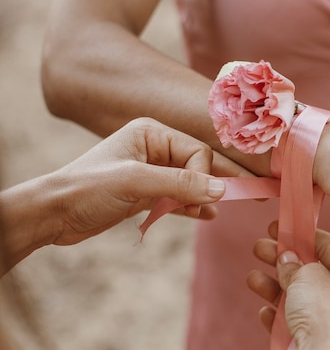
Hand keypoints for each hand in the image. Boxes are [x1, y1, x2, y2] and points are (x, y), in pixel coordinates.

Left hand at [48, 117, 246, 244]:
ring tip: (220, 211)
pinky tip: (205, 216)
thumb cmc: (88, 188)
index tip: (208, 198)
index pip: (195, 152)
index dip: (205, 175)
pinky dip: (191, 207)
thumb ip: (181, 184)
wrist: (54, 213)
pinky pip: (179, 197)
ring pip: (191, 182)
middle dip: (219, 181)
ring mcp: (152, 171)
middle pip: (198, 164)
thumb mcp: (136, 182)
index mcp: (152, 133)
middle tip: (254, 193)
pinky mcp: (147, 192)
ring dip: (204, 197)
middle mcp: (154, 148)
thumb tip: (221, 190)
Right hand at [247, 222, 329, 349]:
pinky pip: (295, 324)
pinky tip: (265, 311)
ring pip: (301, 298)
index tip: (282, 226)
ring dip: (275, 286)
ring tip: (253, 277)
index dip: (305, 234)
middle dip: (284, 259)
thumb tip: (286, 256)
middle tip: (261, 247)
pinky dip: (278, 316)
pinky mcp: (318, 345)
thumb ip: (295, 262)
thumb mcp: (309, 275)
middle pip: (313, 272)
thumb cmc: (327, 315)